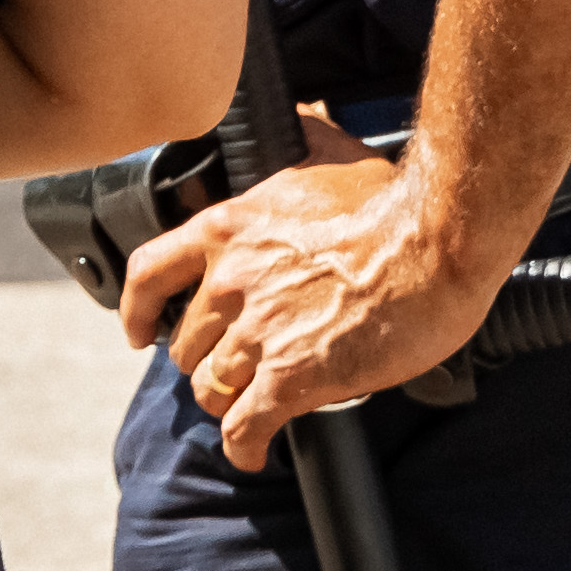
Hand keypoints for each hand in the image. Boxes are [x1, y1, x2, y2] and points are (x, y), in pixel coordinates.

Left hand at [113, 112, 507, 468]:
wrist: (432, 246)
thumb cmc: (394, 206)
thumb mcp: (330, 159)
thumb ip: (305, 141)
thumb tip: (305, 118)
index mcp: (230, 230)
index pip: (150, 271)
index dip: (138, 310)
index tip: (139, 331)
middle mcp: (231, 281)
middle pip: (187, 344)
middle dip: (208, 362)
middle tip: (238, 369)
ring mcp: (256, 333)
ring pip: (213, 388)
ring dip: (230, 403)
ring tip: (254, 407)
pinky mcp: (288, 378)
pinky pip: (245, 427)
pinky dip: (245, 445)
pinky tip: (255, 452)